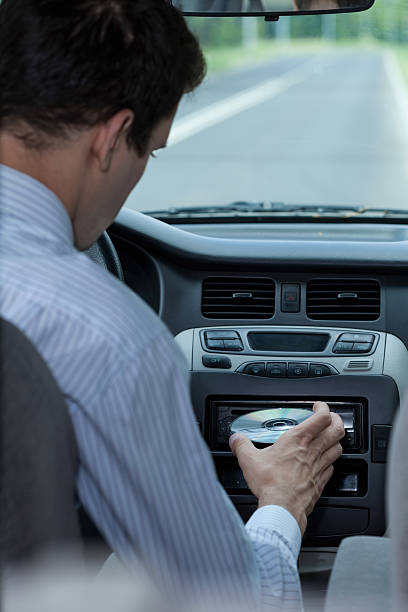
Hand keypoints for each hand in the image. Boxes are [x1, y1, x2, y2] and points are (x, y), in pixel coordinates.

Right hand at [229, 401, 343, 534]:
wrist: (282, 508)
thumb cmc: (270, 484)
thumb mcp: (249, 460)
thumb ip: (241, 445)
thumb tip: (236, 439)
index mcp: (297, 440)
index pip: (321, 417)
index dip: (324, 408)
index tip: (318, 406)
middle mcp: (312, 451)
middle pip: (337, 430)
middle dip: (337, 421)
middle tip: (331, 419)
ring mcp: (319, 467)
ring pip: (338, 448)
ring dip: (336, 440)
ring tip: (330, 438)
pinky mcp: (320, 482)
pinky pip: (332, 467)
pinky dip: (330, 461)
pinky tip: (324, 462)